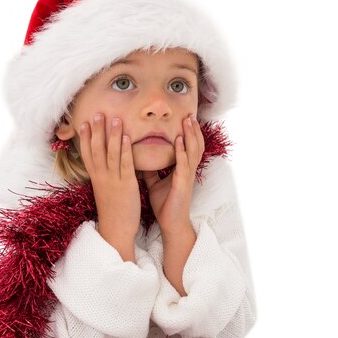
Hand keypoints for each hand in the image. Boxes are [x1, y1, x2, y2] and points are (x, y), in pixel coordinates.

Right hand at [79, 114, 139, 256]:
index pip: (88, 154)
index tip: (84, 122)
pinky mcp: (126, 185)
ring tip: (115, 118)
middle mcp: (102, 177)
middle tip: (97, 113)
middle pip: (97, 149)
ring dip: (113, 135)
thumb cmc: (113, 211)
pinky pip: (125, 164)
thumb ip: (105, 176)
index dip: (86, 138)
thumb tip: (106, 164)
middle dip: (97, 130)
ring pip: (111, 153)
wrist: (116, 231)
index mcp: (96, 178)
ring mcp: (113, 180)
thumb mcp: (106, 190)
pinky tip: (127, 138)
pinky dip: (125, 150)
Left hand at [142, 116, 204, 235]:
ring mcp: (187, 176)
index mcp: (182, 169)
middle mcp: (188, 170)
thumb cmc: (165, 204)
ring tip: (188, 122)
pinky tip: (179, 141)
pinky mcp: (183, 183)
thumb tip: (141, 159)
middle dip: (193, 130)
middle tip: (190, 114)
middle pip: (196, 145)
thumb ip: (151, 171)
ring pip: (194, 151)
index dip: (189, 133)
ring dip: (191, 135)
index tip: (185, 118)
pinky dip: (182, 151)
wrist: (170, 223)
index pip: (189, 147)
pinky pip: (184, 164)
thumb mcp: (155, 183)